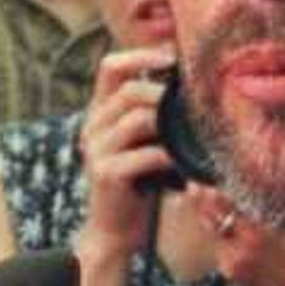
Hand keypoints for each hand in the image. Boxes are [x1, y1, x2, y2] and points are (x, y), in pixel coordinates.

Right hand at [76, 47, 179, 266]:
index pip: (111, 67)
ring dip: (169, 124)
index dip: (141, 55)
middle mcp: (93, 126)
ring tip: (190, 135)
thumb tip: (190, 87)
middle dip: (164, 94)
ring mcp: (97, 149)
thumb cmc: (137, 184)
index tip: (173, 58)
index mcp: (100, 112)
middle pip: (129, 90)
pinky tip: (182, 163)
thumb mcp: (142, 142)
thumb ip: (154, 116)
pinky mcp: (106, 173)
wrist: (114, 230)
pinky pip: (145, 154)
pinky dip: (170, 156)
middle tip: (191, 106)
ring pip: (136, 118)